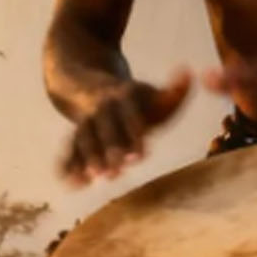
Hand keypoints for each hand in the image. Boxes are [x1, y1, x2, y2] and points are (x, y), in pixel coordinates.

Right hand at [61, 74, 192, 187]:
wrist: (87, 85)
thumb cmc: (133, 101)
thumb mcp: (152, 93)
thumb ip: (174, 91)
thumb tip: (189, 72)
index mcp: (123, 96)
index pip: (129, 116)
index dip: (134, 135)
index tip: (141, 157)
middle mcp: (102, 108)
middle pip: (104, 128)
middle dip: (108, 150)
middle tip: (114, 174)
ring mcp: (86, 120)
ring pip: (83, 138)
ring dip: (87, 158)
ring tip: (92, 179)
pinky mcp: (74, 134)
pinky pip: (69, 149)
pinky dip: (67, 164)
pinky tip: (71, 184)